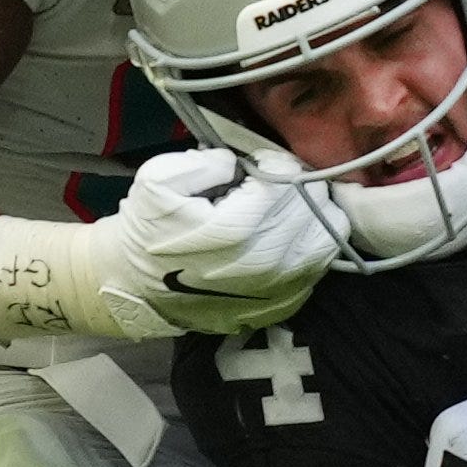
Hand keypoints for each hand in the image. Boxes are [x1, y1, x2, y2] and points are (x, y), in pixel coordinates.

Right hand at [114, 148, 343, 334]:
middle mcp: (265, 262)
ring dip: (316, 216)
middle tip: (280, 183)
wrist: (138, 285)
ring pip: (328, 238)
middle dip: (301, 188)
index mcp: (236, 229)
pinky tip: (290, 238)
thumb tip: (241, 165)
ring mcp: (278, 289)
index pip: (287, 182)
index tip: (262, 166)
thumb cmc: (150, 230)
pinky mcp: (284, 305)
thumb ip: (205, 162)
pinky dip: (313, 247)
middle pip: (313, 208)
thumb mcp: (159, 179)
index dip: (279, 165)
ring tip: (293, 207)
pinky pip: (320, 268)